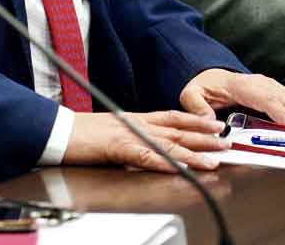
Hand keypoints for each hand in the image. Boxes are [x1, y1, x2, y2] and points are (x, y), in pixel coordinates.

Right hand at [63, 109, 229, 170]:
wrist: (58, 130)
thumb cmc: (80, 133)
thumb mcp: (112, 131)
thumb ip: (132, 136)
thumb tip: (148, 147)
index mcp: (135, 118)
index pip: (172, 117)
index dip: (195, 119)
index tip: (214, 123)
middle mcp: (137, 124)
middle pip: (177, 130)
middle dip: (204, 137)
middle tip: (226, 142)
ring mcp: (129, 134)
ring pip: (168, 143)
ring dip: (193, 152)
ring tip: (213, 160)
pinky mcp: (117, 147)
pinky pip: (144, 156)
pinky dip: (162, 161)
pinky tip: (178, 167)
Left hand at [179, 68, 284, 130]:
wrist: (207, 72)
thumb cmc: (202, 84)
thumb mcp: (190, 93)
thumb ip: (197, 107)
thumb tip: (208, 122)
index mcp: (243, 85)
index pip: (267, 101)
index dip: (283, 115)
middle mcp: (262, 84)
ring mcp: (271, 86)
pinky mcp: (277, 91)